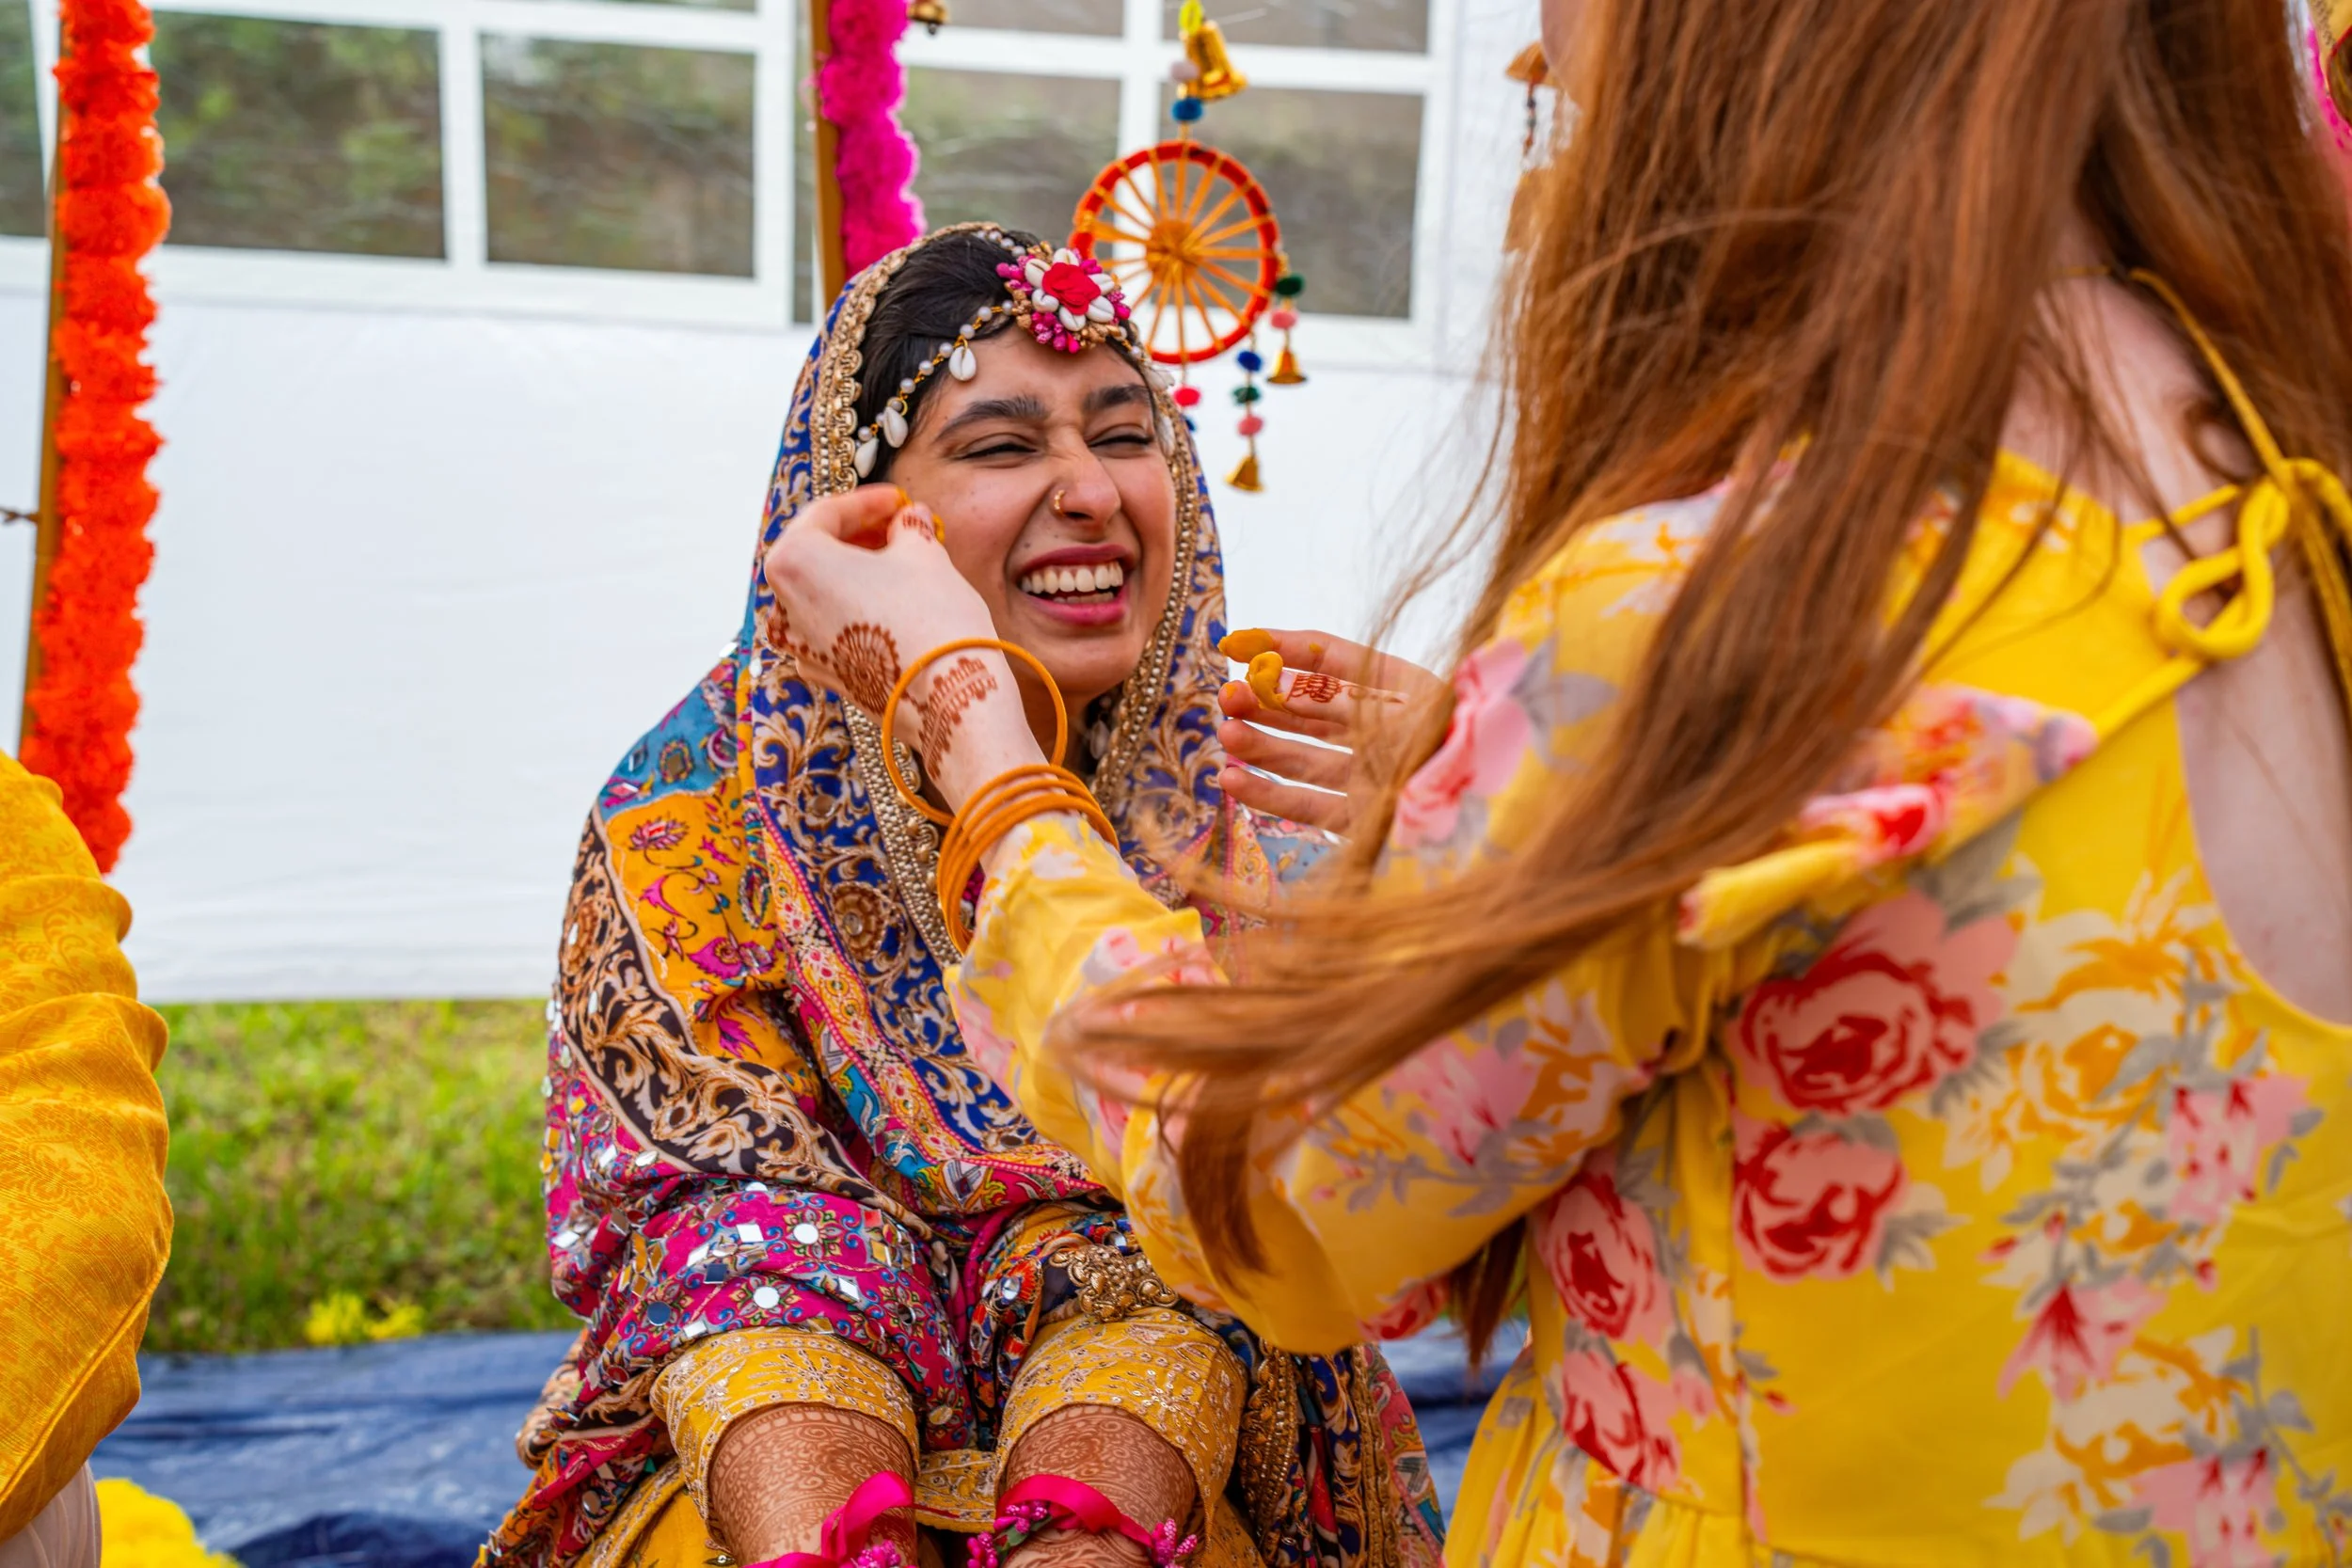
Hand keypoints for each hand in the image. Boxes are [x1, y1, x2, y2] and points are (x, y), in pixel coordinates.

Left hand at [763, 488, 1042, 803]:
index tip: (898, 498)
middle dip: (858, 537)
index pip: (826, 515)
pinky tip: (894, 603)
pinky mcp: (826, 676)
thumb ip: (908, 528)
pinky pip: (833, 629)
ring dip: (857, 573)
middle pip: (817, 555)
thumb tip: (909, 519)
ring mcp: (801, 648)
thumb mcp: (924, 554)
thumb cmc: (933, 619)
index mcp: (794, 563)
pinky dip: (857, 609)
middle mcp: (783, 607)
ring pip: (823, 594)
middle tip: (899, 526)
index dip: (867, 501)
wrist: (951, 702)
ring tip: (901, 563)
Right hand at [1213, 628, 1440, 833]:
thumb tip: (1271, 680)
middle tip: (1226, 697)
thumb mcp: (1395, 711)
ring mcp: (1370, 777)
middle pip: (1312, 711)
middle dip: (1265, 703)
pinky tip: (1232, 780)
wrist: (1493, 816)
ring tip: (1225, 735)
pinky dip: (1269, 794)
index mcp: (1401, 690)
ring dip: (1261, 745)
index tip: (1236, 644)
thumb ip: (1334, 696)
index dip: (1286, 648)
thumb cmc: (1456, 750)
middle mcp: (1381, 731)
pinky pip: (1307, 805)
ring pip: (1303, 757)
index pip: (1335, 659)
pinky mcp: (1361, 820)